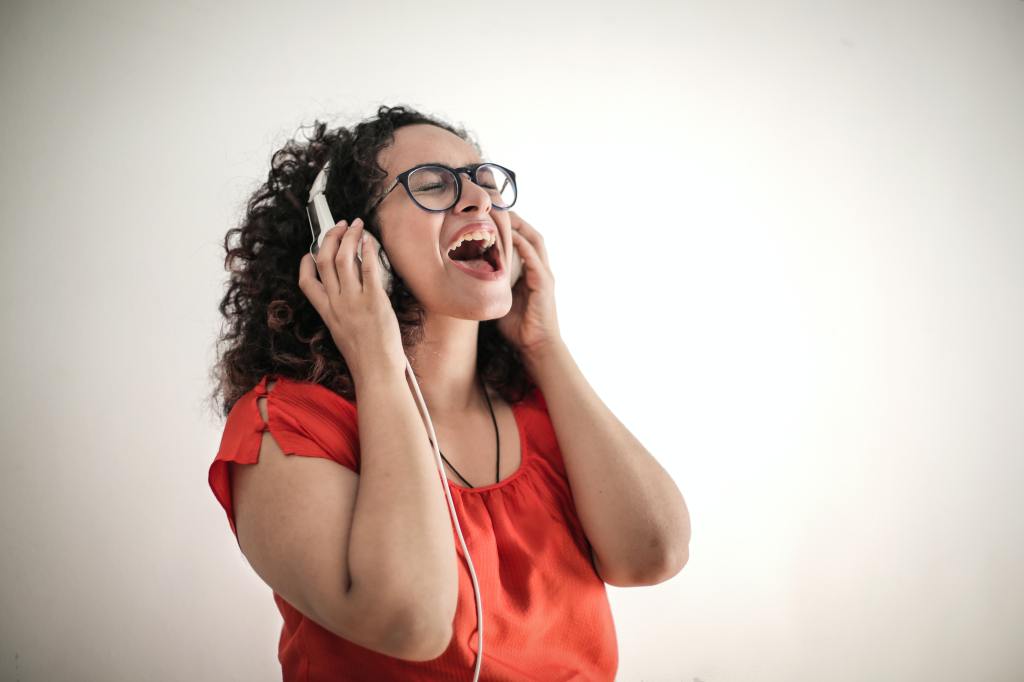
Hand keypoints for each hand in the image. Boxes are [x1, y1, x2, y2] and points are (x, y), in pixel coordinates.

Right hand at [298, 218, 406, 378]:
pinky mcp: (374, 300)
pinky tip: (369, 240)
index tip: (311, 251)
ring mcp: (353, 300)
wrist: (376, 370)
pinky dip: (367, 250)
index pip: (306, 282)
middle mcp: (336, 303)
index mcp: (326, 312)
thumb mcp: (343, 333)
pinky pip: (367, 268)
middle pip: (324, 261)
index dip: (305, 263)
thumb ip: (342, 312)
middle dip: (330, 238)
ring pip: (343, 258)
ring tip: (356, 226)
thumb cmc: (365, 356)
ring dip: (349, 237)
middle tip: (339, 226)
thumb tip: (350, 293)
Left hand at [495, 211, 562, 357]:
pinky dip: (523, 246)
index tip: (494, 216)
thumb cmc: (520, 328)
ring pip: (535, 241)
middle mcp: (540, 270)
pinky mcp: (544, 284)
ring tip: (505, 214)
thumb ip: (493, 287)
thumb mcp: (502, 301)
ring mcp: (544, 275)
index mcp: (532, 272)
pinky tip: (511, 236)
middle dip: (517, 219)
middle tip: (499, 207)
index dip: (512, 227)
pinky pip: (534, 259)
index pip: (525, 241)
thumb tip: (468, 280)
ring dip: (521, 226)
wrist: (536, 347)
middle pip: (532, 234)